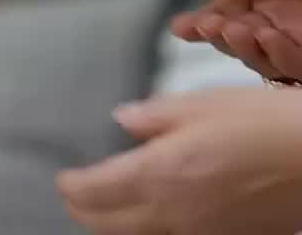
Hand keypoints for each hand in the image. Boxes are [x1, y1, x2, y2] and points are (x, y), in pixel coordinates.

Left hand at [57, 87, 301, 234]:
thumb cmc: (261, 123)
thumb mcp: (201, 104)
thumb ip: (154, 116)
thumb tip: (123, 121)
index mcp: (160, 173)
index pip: (95, 192)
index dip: (73, 186)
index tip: (63, 178)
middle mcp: (173, 214)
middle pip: (110, 226)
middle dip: (86, 211)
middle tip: (75, 195)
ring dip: (115, 225)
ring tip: (106, 206)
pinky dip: (150, 231)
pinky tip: (152, 214)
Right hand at [172, 0, 301, 81]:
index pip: (229, 14)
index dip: (203, 23)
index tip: (181, 28)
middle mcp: (281, 23)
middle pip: (237, 42)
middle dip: (217, 37)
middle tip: (207, 27)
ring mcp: (299, 46)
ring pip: (258, 61)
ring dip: (242, 48)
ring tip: (237, 27)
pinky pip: (289, 71)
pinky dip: (274, 56)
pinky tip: (268, 36)